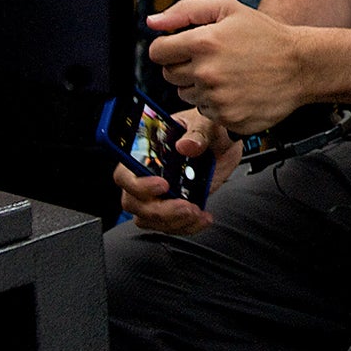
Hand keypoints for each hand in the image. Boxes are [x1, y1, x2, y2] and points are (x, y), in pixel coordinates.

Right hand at [114, 107, 236, 233]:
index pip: (124, 174)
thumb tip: (185, 144)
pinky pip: (170, 226)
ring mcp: (158, 194)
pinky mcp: (173, 206)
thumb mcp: (205, 123)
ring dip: (174, 222)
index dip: (137, 184)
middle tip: (186, 206)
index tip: (163, 186)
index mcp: (145, 152)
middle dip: (159, 210)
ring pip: (149, 219)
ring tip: (196, 212)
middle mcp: (147, 176)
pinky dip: (187, 227)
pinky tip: (203, 217)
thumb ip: (196, 133)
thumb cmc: (207, 128)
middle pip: (134, 203)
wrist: (226, 144)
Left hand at [146, 0, 307, 134]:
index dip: (168, 48)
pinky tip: (236, 89)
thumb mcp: (228, 9)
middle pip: (168, 75)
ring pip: (186, 95)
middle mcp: (206, 73)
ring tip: (227, 74)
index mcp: (203, 42)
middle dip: (183, 66)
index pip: (157, 52)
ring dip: (200, 86)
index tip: (181, 48)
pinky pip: (206, 112)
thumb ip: (185, 11)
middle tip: (211, 59)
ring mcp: (217, 99)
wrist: (302, 65)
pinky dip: (217, 103)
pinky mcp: (227, 118)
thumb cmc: (266, 36)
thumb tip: (153, 21)